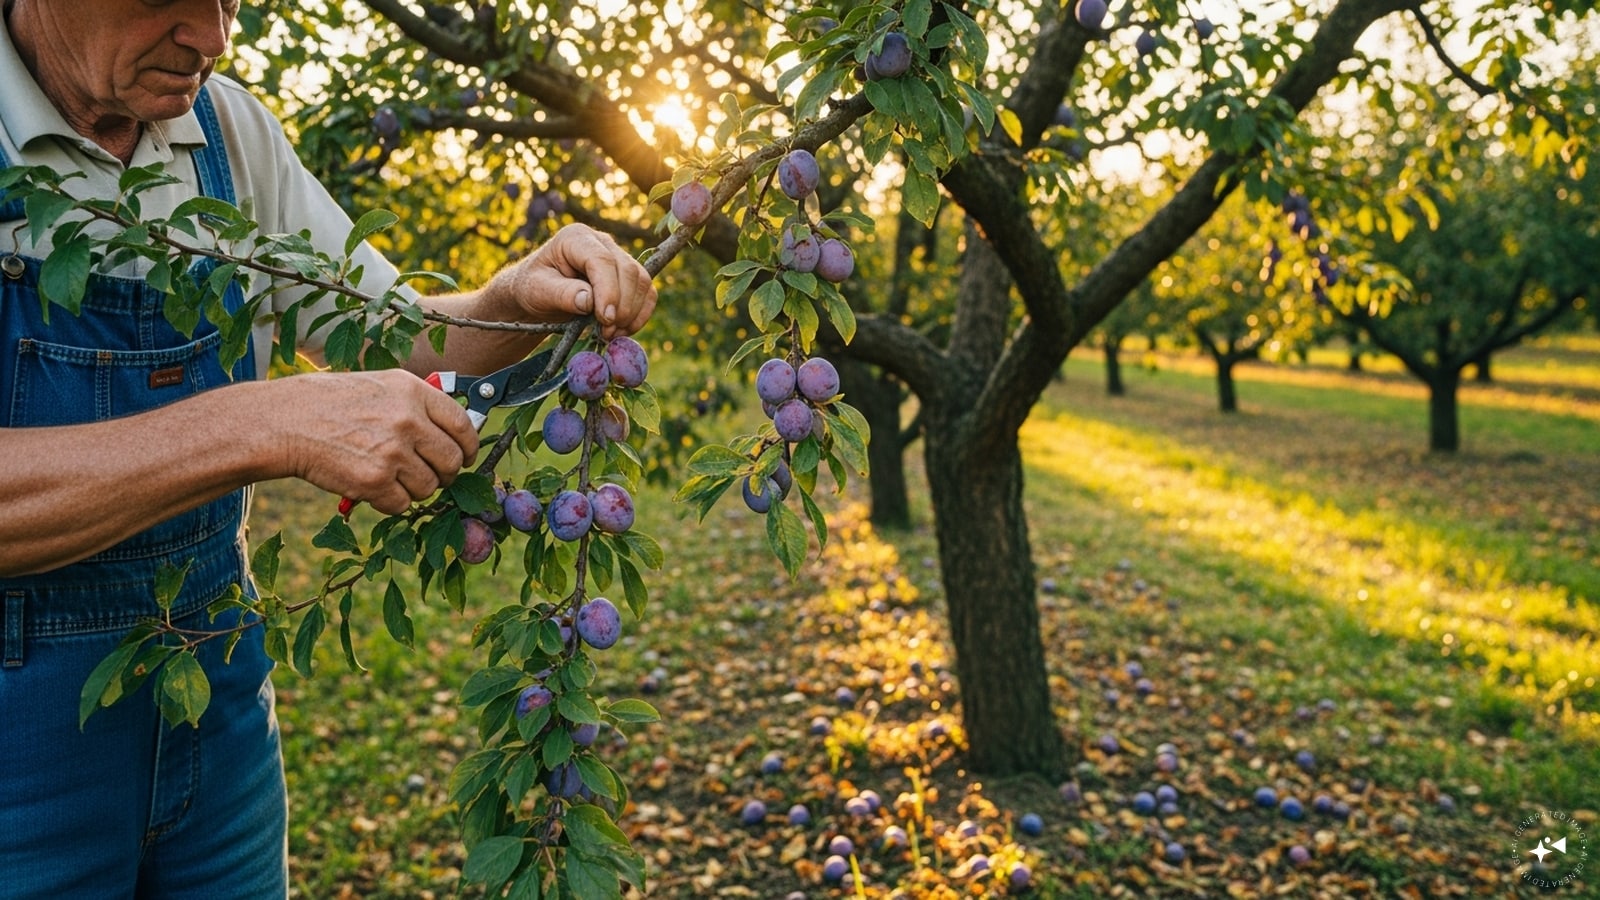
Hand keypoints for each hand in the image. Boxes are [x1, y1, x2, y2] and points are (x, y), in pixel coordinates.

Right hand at [276, 370, 479, 514]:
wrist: (286, 422)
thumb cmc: (330, 403)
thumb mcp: (380, 386)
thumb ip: (418, 405)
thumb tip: (453, 431)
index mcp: (413, 392)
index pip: (463, 425)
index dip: (468, 447)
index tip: (465, 456)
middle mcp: (408, 420)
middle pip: (452, 461)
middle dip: (445, 474)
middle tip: (429, 475)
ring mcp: (393, 452)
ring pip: (429, 487)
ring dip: (414, 489)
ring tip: (389, 476)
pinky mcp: (375, 481)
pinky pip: (403, 504)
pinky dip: (391, 502)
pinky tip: (372, 487)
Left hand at [486, 224, 656, 338]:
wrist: (539, 293)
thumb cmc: (533, 288)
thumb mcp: (538, 291)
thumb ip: (562, 294)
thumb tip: (589, 301)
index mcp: (575, 238)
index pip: (602, 261)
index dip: (609, 290)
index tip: (606, 319)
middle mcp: (602, 242)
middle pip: (628, 270)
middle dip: (622, 306)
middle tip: (606, 333)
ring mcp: (618, 257)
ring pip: (642, 281)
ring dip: (632, 313)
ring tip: (610, 334)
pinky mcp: (628, 275)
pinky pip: (647, 293)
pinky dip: (641, 314)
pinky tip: (623, 331)